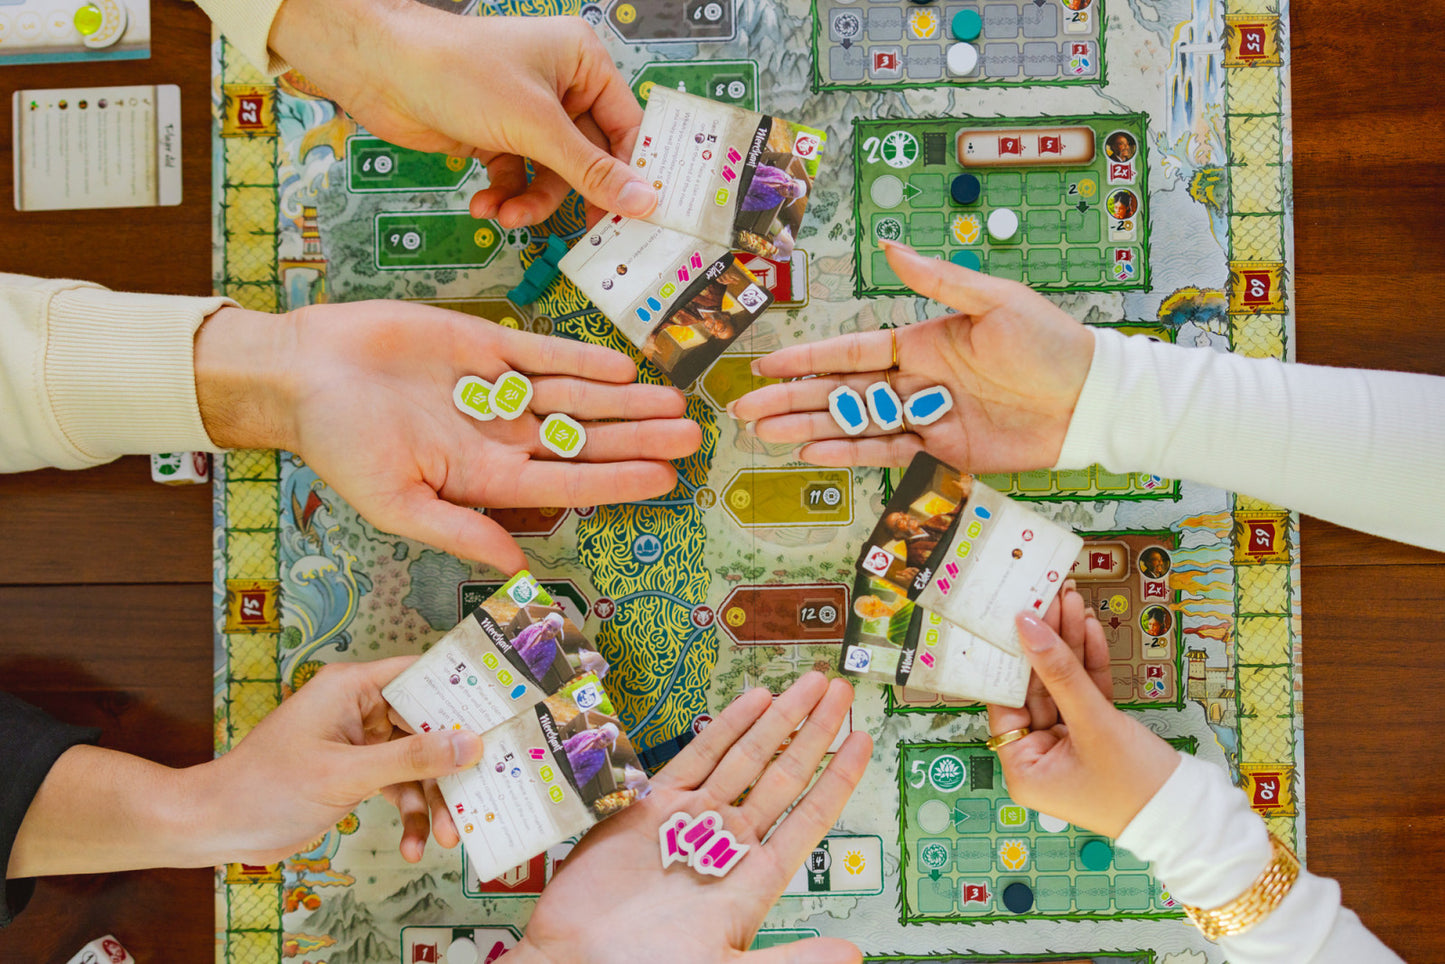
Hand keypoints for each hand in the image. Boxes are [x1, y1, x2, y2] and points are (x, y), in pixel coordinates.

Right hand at [195, 301, 702, 570]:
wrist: (301, 373)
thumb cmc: (338, 444)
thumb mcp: (396, 502)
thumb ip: (459, 530)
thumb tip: (516, 566)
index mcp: (485, 477)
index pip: (568, 482)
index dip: (618, 481)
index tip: (666, 483)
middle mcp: (502, 435)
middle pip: (586, 438)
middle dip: (638, 438)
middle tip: (691, 438)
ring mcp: (498, 389)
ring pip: (576, 395)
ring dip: (624, 399)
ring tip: (673, 402)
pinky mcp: (484, 344)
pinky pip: (544, 352)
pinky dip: (582, 358)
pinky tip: (623, 365)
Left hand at [196, 657, 484, 865]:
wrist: (216, 826)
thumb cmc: (267, 788)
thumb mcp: (345, 775)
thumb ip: (410, 758)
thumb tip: (467, 743)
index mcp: (354, 687)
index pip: (423, 674)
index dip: (463, 691)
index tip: (502, 711)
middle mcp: (360, 708)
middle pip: (427, 725)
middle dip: (451, 765)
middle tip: (481, 789)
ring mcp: (359, 742)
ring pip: (417, 762)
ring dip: (432, 800)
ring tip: (446, 836)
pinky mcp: (355, 773)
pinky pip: (398, 786)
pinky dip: (409, 814)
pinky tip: (412, 845)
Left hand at [269, 1, 655, 226]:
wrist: (380, 71)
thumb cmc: (456, 70)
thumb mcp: (535, 125)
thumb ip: (590, 169)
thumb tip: (641, 201)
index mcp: (583, 62)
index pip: (627, 126)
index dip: (632, 172)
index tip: (637, 215)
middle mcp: (561, 87)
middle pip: (591, 158)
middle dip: (575, 195)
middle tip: (586, 236)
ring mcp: (528, 115)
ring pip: (553, 176)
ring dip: (531, 202)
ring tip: (509, 215)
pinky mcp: (498, 137)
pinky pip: (519, 179)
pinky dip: (505, 197)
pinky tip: (484, 205)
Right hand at [512, 673, 870, 963]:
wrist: (574, 963)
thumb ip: (790, 963)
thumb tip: (852, 958)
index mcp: (754, 879)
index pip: (811, 816)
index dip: (839, 778)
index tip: (865, 741)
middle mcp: (729, 842)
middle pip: (785, 774)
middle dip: (815, 732)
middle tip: (842, 692)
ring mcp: (692, 820)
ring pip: (748, 757)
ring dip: (779, 719)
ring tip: (811, 685)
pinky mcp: (652, 806)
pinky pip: (698, 756)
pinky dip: (726, 727)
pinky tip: (754, 701)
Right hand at [730, 241, 1094, 472]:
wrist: (1091, 398)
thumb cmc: (1049, 342)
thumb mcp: (994, 302)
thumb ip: (938, 280)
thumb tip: (892, 247)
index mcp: (921, 342)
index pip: (850, 351)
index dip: (806, 359)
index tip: (765, 364)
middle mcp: (916, 381)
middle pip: (840, 392)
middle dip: (792, 400)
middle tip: (746, 409)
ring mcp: (928, 418)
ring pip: (855, 425)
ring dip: (810, 430)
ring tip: (767, 435)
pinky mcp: (946, 451)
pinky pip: (890, 453)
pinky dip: (854, 454)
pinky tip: (817, 454)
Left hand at [985, 589, 1179, 837]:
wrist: (1192, 817)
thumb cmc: (1135, 783)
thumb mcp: (1093, 723)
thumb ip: (1060, 672)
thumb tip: (1027, 626)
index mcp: (1023, 769)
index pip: (1006, 701)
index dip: (1012, 658)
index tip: (1017, 617)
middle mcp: (1039, 759)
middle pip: (1035, 689)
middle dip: (1047, 643)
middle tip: (1048, 597)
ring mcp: (1068, 747)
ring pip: (1062, 686)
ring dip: (1069, 645)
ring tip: (1071, 600)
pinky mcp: (1095, 737)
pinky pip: (1085, 695)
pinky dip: (1090, 665)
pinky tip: (1088, 627)